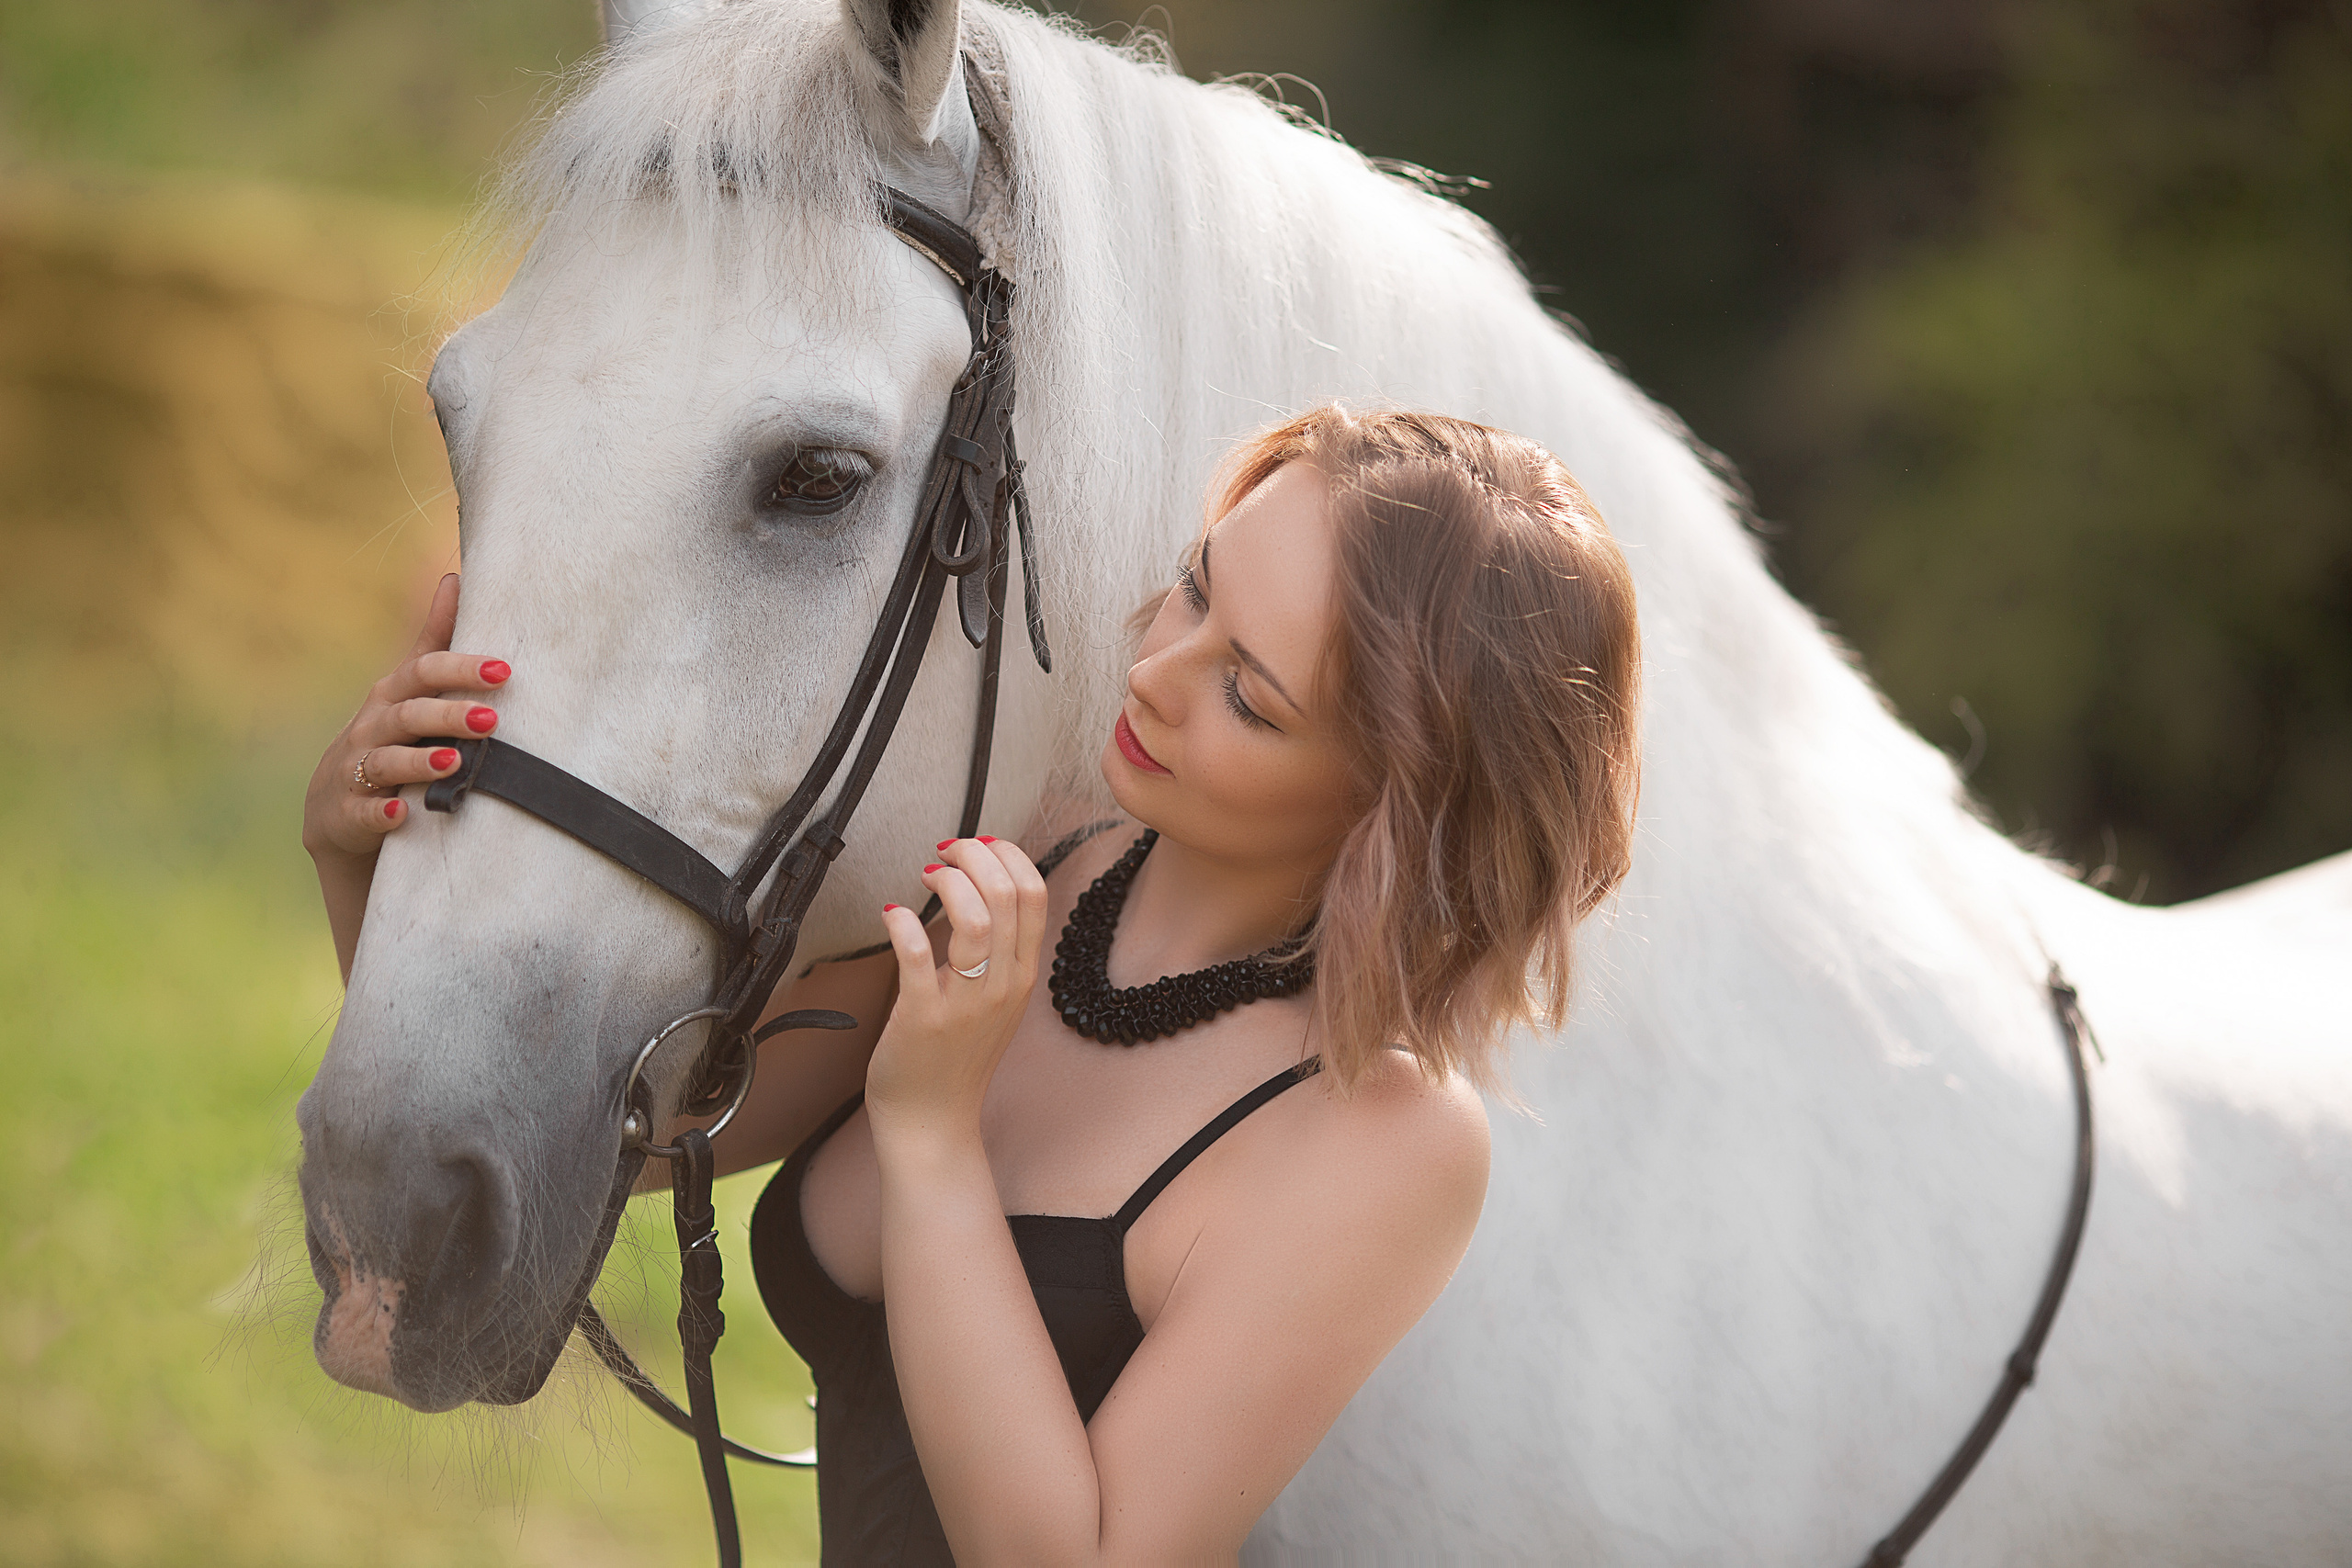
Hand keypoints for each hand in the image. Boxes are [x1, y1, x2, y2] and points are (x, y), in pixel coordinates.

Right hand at [302, 573, 511, 865]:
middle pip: (408, 715)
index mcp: (391, 697)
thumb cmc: (386, 740)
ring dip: (419, 762)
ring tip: (453, 761)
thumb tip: (455, 577)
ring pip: (386, 762)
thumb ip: (433, 641)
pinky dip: (380, 814)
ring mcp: (355, 771)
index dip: (460, 669)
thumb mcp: (406, 691)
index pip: (423, 673)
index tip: (504, 669)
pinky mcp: (346, 814)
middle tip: (491, 718)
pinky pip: (361, 813)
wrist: (336, 811)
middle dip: (448, 714)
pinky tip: (400, 814)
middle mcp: (371, 729)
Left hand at [865, 836, 1049, 1137]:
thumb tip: (979, 886)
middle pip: (1007, 894)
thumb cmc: (956, 1054)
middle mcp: (1003, 985)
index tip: (979, 846)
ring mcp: (966, 1003)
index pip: (1035, 894)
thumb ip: (997, 950)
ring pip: (974, 919)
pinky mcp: (923, 1017)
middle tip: (945, 853)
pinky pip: (916, 956)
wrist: (932, 1120)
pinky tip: (891, 913)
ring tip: (925, 877)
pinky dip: (902, 923)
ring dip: (947, 882)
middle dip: (975, 855)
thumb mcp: (995, 999)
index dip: (1008, 855)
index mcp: (1024, 974)